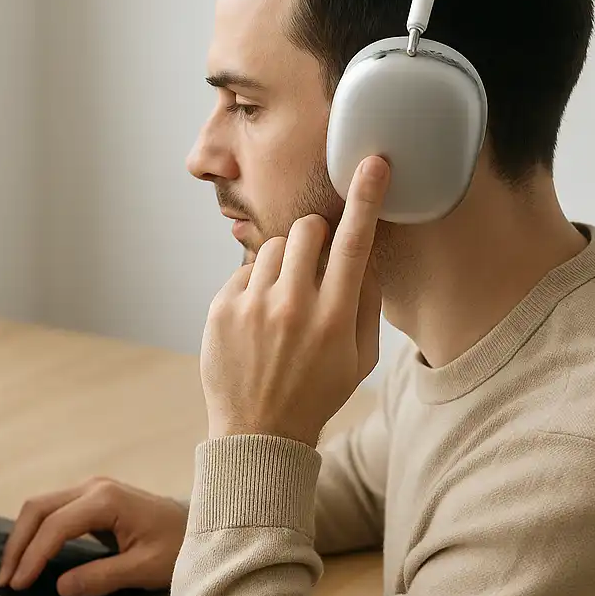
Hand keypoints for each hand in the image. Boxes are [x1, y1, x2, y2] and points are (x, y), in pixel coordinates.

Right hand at [0, 478, 188, 595]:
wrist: (205, 526)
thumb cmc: (180, 546)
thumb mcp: (144, 569)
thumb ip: (101, 578)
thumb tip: (62, 588)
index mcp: (106, 500)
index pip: (55, 527)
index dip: (33, 557)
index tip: (19, 584)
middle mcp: (95, 488)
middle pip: (38, 508)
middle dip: (17, 544)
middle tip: (4, 579)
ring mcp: (93, 490)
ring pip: (41, 507)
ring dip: (22, 537)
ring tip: (11, 571)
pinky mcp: (93, 499)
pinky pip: (53, 511)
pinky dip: (36, 532)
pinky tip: (30, 556)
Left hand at [201, 155, 389, 445]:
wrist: (258, 433)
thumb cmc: (316, 394)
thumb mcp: (360, 359)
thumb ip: (366, 303)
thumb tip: (366, 255)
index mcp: (334, 318)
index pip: (354, 244)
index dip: (366, 198)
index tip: (374, 163)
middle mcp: (292, 306)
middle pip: (307, 230)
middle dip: (315, 237)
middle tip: (314, 267)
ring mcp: (252, 307)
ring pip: (273, 246)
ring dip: (284, 262)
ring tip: (283, 302)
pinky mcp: (221, 309)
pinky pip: (244, 270)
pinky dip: (255, 284)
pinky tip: (258, 319)